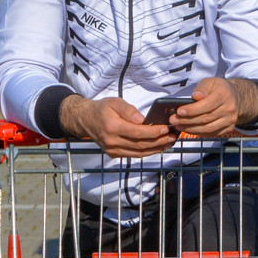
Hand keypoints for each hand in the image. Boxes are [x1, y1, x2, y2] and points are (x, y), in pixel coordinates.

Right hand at [60, 96, 177, 157]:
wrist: (85, 120)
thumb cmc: (102, 109)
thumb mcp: (114, 102)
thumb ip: (128, 110)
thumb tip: (142, 120)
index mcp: (112, 127)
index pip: (137, 133)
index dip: (153, 132)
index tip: (165, 129)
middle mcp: (112, 141)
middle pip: (140, 144)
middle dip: (159, 141)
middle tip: (172, 136)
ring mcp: (112, 150)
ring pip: (139, 153)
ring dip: (156, 149)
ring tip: (169, 142)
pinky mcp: (114, 154)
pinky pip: (134, 155)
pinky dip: (147, 152)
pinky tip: (157, 147)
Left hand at [173, 77, 253, 137]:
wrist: (236, 97)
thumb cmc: (219, 89)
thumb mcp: (210, 82)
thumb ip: (202, 88)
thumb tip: (195, 97)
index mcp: (225, 95)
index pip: (207, 105)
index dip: (192, 110)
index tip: (179, 111)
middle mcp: (229, 109)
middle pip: (206, 118)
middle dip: (187, 120)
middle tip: (173, 120)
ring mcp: (230, 120)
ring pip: (208, 128)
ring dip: (191, 129)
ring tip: (178, 126)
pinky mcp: (228, 128)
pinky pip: (211, 133)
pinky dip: (198, 133)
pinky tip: (188, 129)